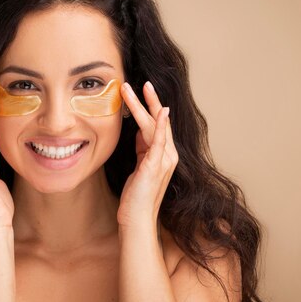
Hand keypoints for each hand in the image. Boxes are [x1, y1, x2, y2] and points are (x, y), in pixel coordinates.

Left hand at [117, 81, 178, 228]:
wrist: (136, 219)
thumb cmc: (136, 196)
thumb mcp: (139, 167)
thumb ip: (142, 150)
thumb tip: (138, 134)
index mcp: (164, 154)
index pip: (158, 125)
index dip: (151, 107)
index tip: (142, 91)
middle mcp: (168, 155)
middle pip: (159, 121)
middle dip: (149, 100)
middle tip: (141, 82)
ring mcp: (164, 160)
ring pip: (155, 126)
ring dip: (144, 105)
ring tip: (132, 89)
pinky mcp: (155, 166)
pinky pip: (158, 141)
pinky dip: (159, 125)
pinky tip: (159, 112)